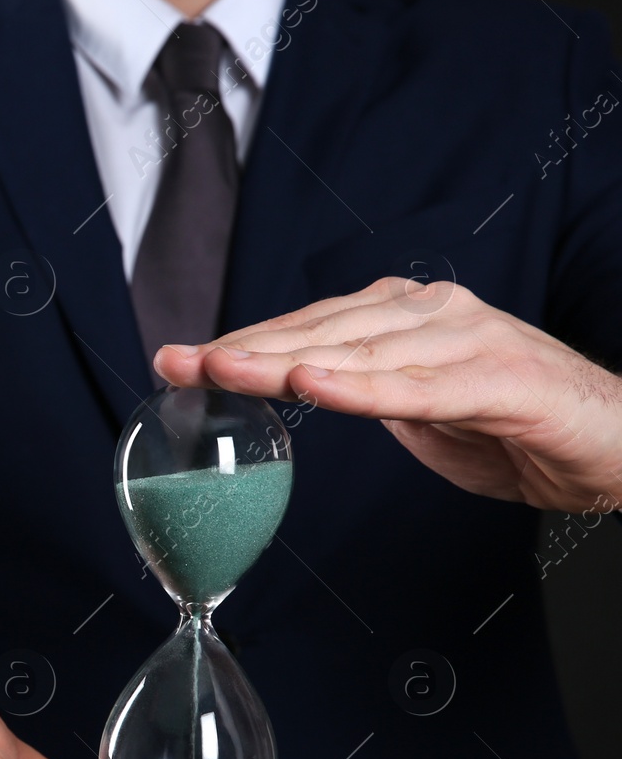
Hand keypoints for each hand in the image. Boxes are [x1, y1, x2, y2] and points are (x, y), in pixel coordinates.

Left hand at [153, 277, 621, 512]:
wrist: (615, 445)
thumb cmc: (517, 424)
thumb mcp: (417, 410)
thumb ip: (362, 388)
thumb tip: (299, 383)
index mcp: (410, 313)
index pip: (310, 326)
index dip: (244, 341)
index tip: (181, 359)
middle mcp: (435, 313)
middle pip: (321, 330)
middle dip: (244, 349)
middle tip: (180, 363)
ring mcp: (471, 339)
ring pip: (359, 350)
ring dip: (285, 362)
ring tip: (225, 370)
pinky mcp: (502, 380)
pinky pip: (419, 386)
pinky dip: (362, 387)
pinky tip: (312, 386)